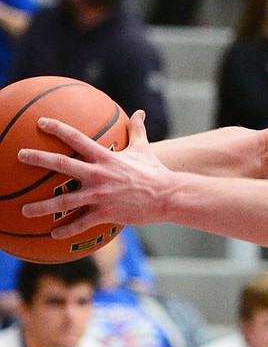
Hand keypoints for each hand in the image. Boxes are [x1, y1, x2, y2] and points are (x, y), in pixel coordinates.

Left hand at [19, 111, 170, 237]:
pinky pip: (80, 223)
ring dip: (41, 206)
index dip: (58, 128)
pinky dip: (66, 230)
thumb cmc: (154, 171)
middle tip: (20, 155)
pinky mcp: (104, 212)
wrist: (167, 195)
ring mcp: (100, 195)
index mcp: (105, 157)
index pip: (77, 138)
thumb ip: (138, 130)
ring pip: (64, 201)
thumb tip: (140, 112)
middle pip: (61, 164)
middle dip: (38, 158)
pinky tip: (53, 234)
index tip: (41, 122)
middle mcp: (98, 174)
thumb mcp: (144, 148)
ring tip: (24, 210)